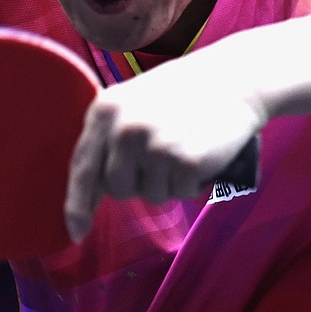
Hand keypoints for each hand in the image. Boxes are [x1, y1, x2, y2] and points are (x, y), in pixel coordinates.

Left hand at [62, 49, 265, 242]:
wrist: (234, 79)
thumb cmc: (181, 93)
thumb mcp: (132, 103)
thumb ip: (109, 138)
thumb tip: (92, 189)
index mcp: (104, 111)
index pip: (82, 168)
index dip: (77, 205)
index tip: (76, 232)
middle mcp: (125, 130)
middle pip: (116, 189)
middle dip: (136, 183)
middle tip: (161, 156)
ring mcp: (156, 147)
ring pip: (151, 195)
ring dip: (169, 182)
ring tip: (183, 147)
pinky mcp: (187, 161)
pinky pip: (181, 194)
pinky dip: (193, 183)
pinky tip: (201, 155)